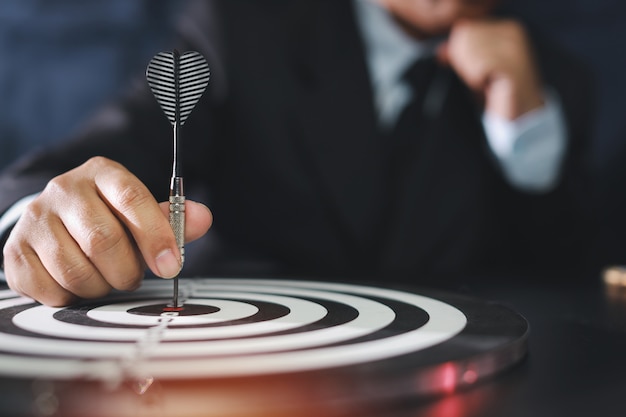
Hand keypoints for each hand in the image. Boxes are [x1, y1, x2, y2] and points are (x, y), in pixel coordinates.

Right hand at [2, 156, 212, 305]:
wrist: (56, 222)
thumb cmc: (110, 219)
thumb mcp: (142, 214)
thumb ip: (173, 220)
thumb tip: (203, 217)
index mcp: (102, 173)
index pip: (132, 199)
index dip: (156, 237)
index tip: (172, 266)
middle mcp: (64, 189)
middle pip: (102, 240)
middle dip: (127, 271)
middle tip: (132, 278)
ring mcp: (36, 219)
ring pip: (75, 270)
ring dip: (100, 287)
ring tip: (105, 279)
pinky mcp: (16, 251)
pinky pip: (51, 290)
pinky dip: (72, 297)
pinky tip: (78, 283)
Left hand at [437, 19, 543, 119]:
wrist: (521, 116)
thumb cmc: (497, 93)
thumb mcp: (474, 69)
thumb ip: (459, 55)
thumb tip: (440, 51)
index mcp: (505, 28)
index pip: (464, 31)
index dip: (460, 55)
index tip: (476, 71)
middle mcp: (512, 33)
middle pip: (464, 39)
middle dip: (465, 65)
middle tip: (484, 79)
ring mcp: (515, 48)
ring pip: (468, 52)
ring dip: (472, 74)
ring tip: (489, 83)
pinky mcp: (513, 67)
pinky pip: (479, 67)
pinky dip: (478, 81)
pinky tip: (492, 87)